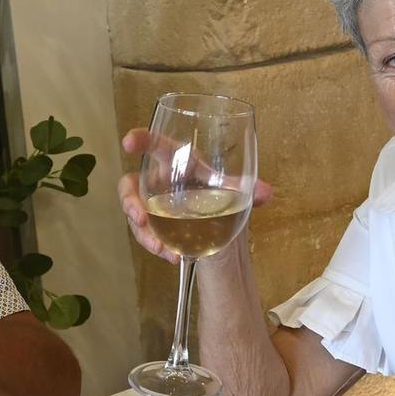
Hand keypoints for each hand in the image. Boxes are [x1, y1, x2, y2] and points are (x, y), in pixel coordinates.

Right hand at [117, 127, 274, 262]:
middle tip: (139, 217)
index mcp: (181, 163)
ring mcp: (154, 205)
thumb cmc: (223, 200)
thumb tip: (265, 193)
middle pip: (132, 184)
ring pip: (135, 214)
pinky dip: (155, 245)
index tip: (128, 142)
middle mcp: (162, 182)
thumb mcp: (234, 196)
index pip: (158, 146)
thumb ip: (246, 191)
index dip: (142, 139)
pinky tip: (171, 256)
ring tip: (161, 248)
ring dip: (144, 232)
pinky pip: (144, 233)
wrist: (221, 232)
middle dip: (130, 201)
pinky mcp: (154, 226)